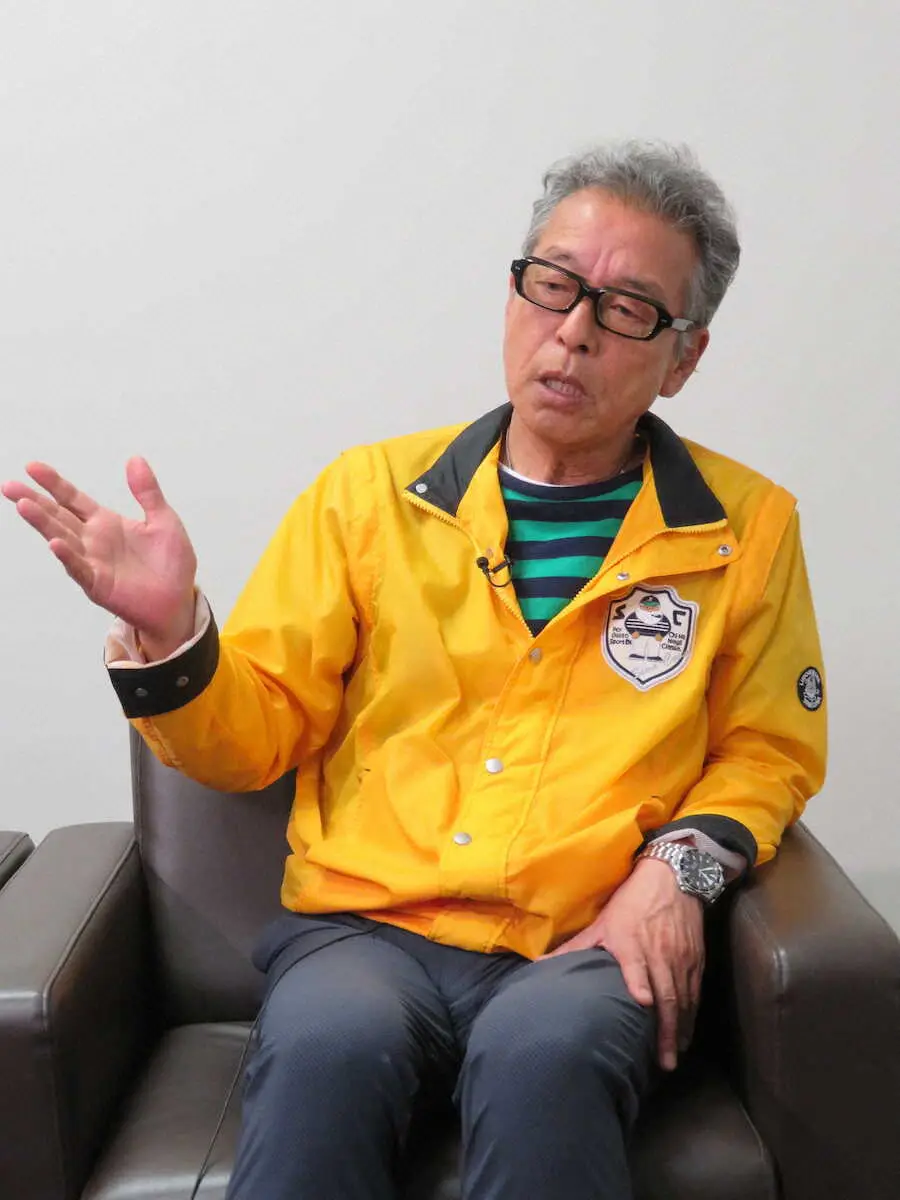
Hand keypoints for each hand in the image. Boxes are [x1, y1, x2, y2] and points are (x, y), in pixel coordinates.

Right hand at [2, 458, 196, 653]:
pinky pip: (80, 569)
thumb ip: (148, 492)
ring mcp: (92, 562)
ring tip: (24, 506)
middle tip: (9, 486)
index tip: (32, 466)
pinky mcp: (99, 584)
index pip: (72, 499)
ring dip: (43, 524)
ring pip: (62, 539)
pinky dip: (68, 557)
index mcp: (105, 522)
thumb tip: (135, 459)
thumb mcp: (163, 520)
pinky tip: (55, 544)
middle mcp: (92, 541)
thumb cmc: (170, 563)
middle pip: (57, 516)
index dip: (54, 483)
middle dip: (34, 501)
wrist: (178, 600)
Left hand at [544, 857, 704, 1070]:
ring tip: (674, 1055)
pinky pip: (695, 991)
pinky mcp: (696, 958)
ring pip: (684, 998)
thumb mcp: (602, 923)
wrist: (672, 878)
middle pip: (667, 994)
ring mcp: (681, 957)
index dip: (640, 982)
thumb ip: (575, 948)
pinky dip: (692, 1014)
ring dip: (680, 1029)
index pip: (637, 965)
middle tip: (664, 1062)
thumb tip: (540, 964)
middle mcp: (660, 952)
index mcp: (632, 943)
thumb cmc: (631, 903)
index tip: (643, 1003)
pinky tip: (686, 1032)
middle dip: (666, 1030)